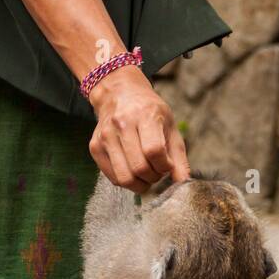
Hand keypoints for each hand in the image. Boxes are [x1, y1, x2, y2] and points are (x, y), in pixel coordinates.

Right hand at [88, 67, 189, 190]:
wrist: (119, 94)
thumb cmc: (149, 112)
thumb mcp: (170, 127)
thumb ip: (178, 157)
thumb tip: (183, 183)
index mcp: (144, 115)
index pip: (154, 151)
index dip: (164, 166)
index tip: (167, 165)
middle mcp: (121, 124)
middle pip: (139, 168)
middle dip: (153, 178)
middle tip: (157, 171)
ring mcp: (106, 136)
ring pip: (124, 178)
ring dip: (140, 184)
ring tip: (146, 174)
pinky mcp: (95, 147)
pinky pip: (113, 178)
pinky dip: (127, 181)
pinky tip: (133, 170)